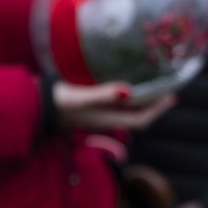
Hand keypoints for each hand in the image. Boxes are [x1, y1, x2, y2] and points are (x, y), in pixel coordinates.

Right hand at [53, 81, 174, 131]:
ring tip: (151, 87)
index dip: (157, 111)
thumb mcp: (82, 97)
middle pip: (136, 116)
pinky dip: (126, 97)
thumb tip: (127, 90)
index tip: (171, 97)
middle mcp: (105, 119)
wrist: (36, 106)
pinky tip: (124, 87)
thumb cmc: (59, 103)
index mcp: (107, 119)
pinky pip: (115, 105)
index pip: (140, 120)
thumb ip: (103, 94)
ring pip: (126, 111)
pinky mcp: (90, 107)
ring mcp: (97, 114)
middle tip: (166, 90)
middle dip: (153, 106)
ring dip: (141, 102)